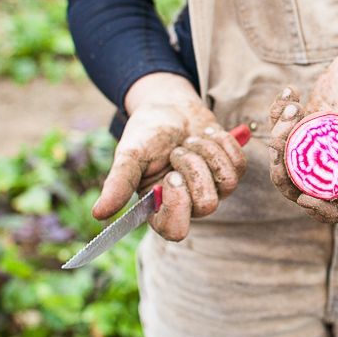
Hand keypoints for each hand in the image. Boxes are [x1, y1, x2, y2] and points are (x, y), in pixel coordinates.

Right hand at [93, 73, 246, 240]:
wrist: (169, 106)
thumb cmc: (146, 133)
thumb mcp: (129, 154)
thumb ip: (118, 183)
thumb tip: (98, 214)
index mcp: (160, 207)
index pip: (176, 231)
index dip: (178, 204)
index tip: (170, 175)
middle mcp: (188, 204)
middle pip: (207, 205)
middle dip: (193, 168)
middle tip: (177, 151)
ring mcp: (213, 189)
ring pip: (227, 183)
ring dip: (206, 152)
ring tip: (190, 140)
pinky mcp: (231, 170)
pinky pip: (239, 164)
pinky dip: (221, 142)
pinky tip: (207, 134)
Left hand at [268, 25, 337, 222]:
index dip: (325, 211)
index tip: (303, 198)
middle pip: (308, 187)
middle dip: (286, 173)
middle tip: (277, 143)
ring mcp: (322, 145)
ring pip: (291, 161)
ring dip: (280, 139)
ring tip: (290, 108)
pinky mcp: (309, 125)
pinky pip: (286, 130)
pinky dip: (281, 113)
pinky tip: (290, 92)